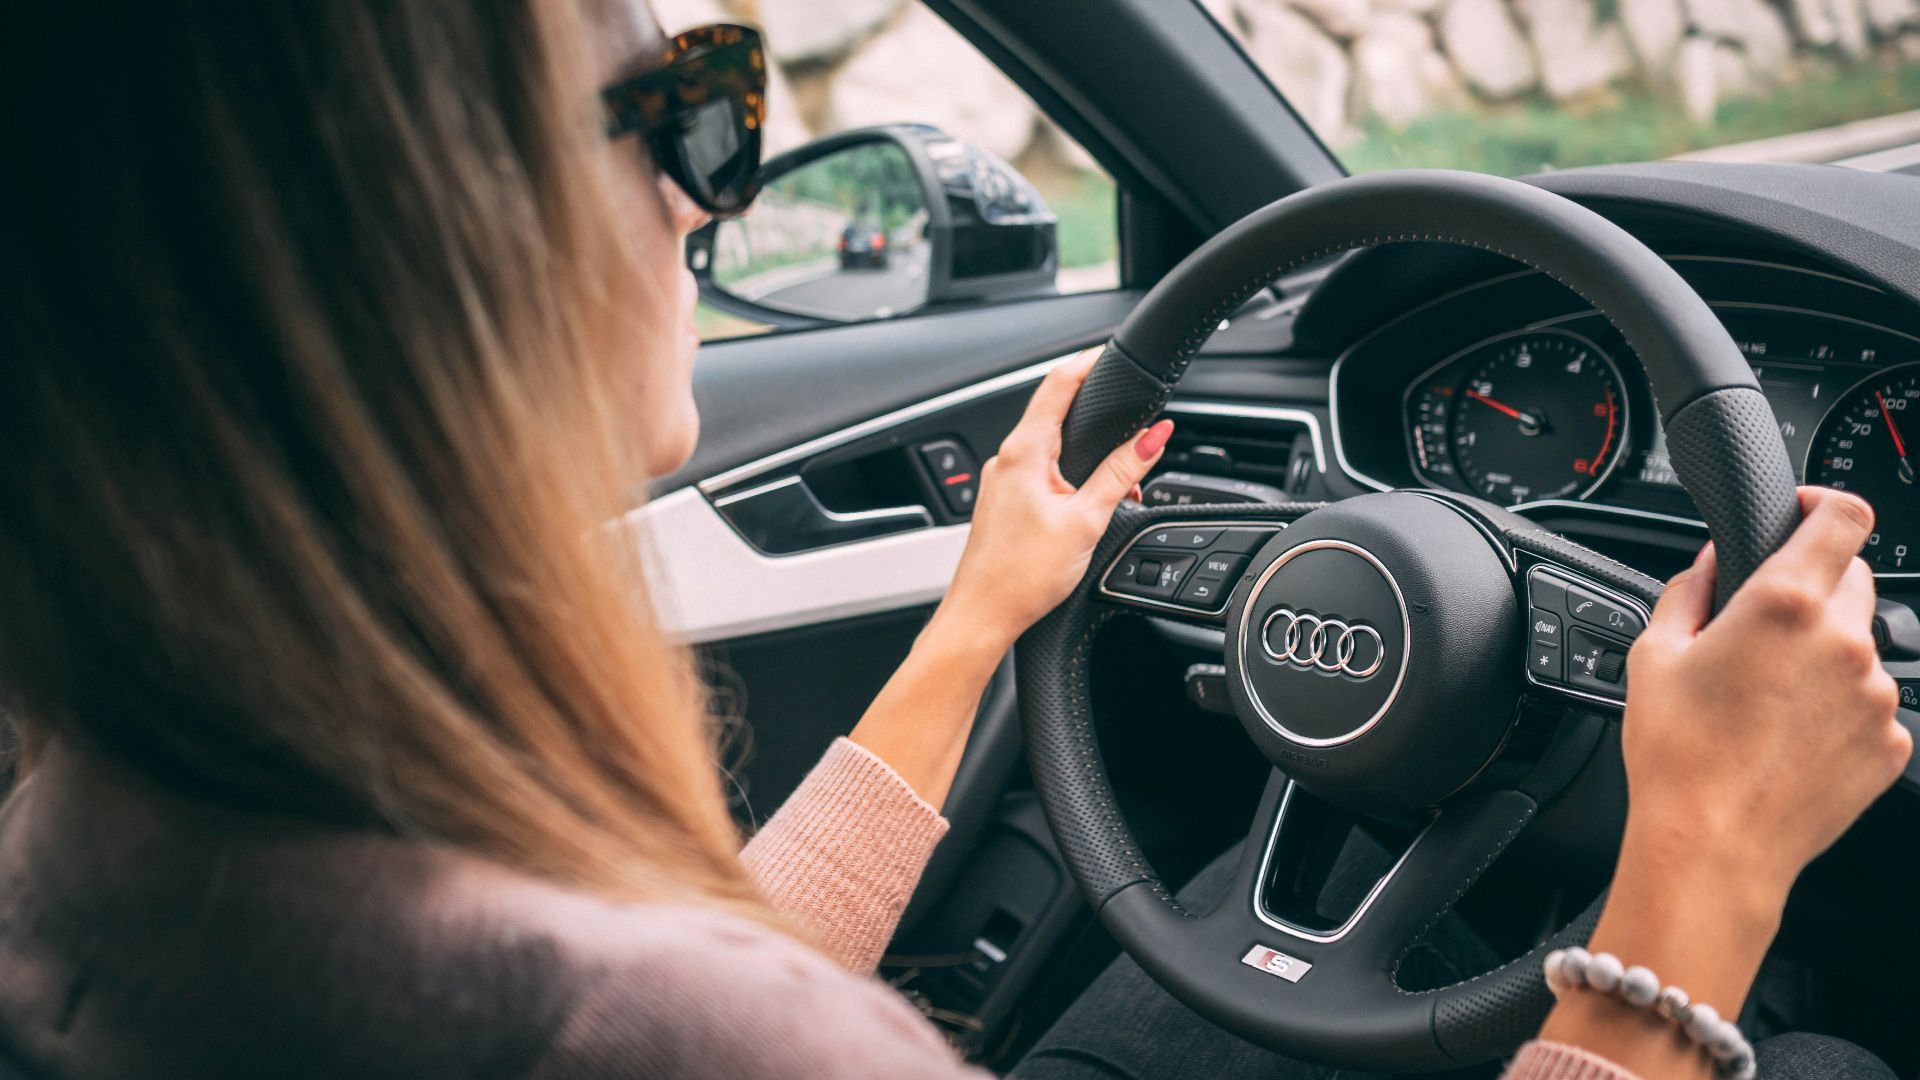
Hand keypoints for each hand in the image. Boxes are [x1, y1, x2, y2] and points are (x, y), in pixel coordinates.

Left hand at [937, 348, 1171, 652]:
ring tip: (1118, 484)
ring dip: (1085, 456)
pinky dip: (1068, 479)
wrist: (982, 617)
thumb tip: (1154, 436)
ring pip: (1049, 449)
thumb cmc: (1021, 576)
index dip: (1088, 362)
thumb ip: (1122, 473)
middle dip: (1096, 416)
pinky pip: (1039, 475)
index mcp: (1024, 451)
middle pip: (1054, 413)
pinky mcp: (1003, 503)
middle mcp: (1006, 460)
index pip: (1058, 383)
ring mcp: (1001, 481)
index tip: (1111, 353)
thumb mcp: (1086, 519)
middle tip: (1130, 419)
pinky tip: (1086, 506)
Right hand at [1537, 488, 1909, 1072]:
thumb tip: (1712, 563)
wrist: (1714, 847)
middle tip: (1764, 627)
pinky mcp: (1891, 743)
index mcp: (1784, 604)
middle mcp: (1843, 641)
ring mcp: (1875, 695)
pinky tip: (1789, 736)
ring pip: (1860, 645)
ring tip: (1768, 699)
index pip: (1844, 515)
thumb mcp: (1653, 655)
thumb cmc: (1677, 756)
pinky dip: (1838, 708)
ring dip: (1824, 653)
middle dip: (1814, 586)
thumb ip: (1689, 590)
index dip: (1825, 503)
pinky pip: (1870, 704)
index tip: (1804, 514)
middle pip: (1853, 577)